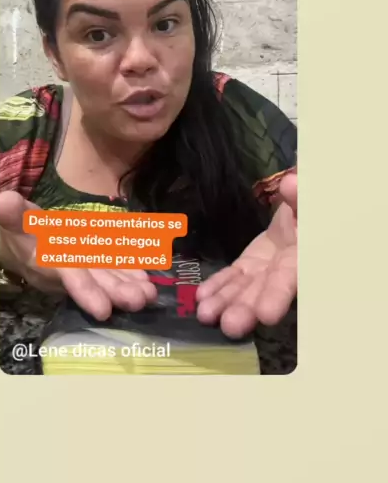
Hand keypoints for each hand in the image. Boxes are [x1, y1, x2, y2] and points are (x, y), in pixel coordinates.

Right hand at [0, 190, 157, 319]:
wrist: (14, 238)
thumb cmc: (15, 226)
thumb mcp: (12, 217)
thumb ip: (11, 212)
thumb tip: (1, 201)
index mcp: (45, 260)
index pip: (66, 275)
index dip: (84, 291)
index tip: (103, 310)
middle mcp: (64, 270)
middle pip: (92, 282)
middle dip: (115, 291)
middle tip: (140, 300)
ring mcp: (79, 267)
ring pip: (104, 277)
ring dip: (126, 285)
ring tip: (149, 294)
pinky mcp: (89, 260)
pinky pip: (109, 267)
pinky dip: (127, 271)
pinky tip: (146, 277)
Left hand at [196, 172, 296, 337]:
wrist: (299, 210)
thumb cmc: (307, 204)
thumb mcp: (308, 200)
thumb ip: (299, 195)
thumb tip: (290, 183)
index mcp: (303, 255)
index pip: (290, 277)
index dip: (278, 295)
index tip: (266, 314)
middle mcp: (285, 270)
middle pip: (265, 291)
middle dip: (246, 308)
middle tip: (230, 326)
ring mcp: (265, 271)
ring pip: (245, 288)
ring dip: (225, 302)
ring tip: (205, 315)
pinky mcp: (249, 266)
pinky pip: (233, 277)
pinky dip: (218, 287)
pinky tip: (201, 297)